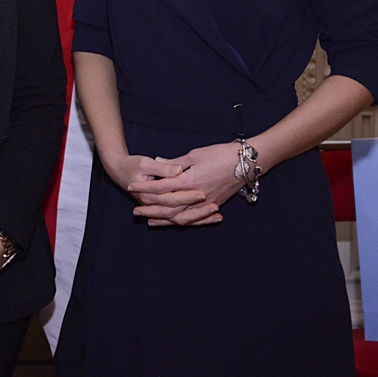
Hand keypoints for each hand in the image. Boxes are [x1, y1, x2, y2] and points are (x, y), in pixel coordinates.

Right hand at [102, 152, 211, 224]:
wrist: (117, 170)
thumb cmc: (131, 164)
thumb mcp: (145, 162)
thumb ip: (164, 167)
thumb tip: (178, 169)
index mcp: (149, 194)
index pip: (172, 198)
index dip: (188, 197)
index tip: (203, 193)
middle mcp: (154, 204)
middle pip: (179, 213)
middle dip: (198, 212)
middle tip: (215, 207)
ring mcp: (158, 207)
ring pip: (181, 219)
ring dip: (200, 218)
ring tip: (218, 215)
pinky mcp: (162, 207)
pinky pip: (179, 218)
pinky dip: (195, 219)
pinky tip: (210, 217)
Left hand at [127, 141, 243, 226]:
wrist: (247, 162)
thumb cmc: (221, 153)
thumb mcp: (195, 155)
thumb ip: (175, 163)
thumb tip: (159, 162)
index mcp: (189, 180)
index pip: (160, 187)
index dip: (144, 188)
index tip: (130, 188)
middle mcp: (196, 195)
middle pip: (167, 208)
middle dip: (149, 210)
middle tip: (135, 212)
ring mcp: (206, 203)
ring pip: (180, 217)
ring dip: (164, 221)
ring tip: (150, 222)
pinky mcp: (214, 205)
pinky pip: (195, 218)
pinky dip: (183, 222)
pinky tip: (174, 223)